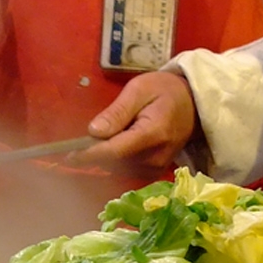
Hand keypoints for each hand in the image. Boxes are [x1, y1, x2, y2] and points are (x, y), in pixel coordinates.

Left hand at [82, 70, 196, 172]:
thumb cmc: (165, 91)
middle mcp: (155, 157)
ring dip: (104, 156)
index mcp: (152, 133)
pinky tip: (117, 144)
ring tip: (109, 134)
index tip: (69, 154)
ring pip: (116, 168)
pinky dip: (114, 160)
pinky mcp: (153, 172)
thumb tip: (93, 131)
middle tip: (88, 135)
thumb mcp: (139, 89)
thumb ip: (117, 111)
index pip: (115, 151)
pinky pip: (125, 171)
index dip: (89, 154)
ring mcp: (156, 168)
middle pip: (113, 162)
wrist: (193, 105)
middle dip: (95, 152)